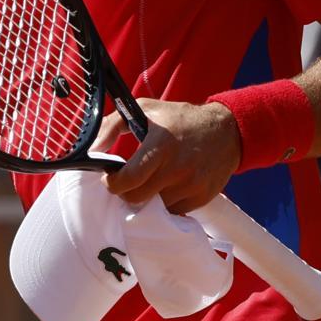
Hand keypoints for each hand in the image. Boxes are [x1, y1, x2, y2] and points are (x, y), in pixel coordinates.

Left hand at [93, 99, 241, 213]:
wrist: (228, 130)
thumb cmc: (181, 118)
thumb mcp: (146, 110)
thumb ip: (112, 126)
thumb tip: (92, 148)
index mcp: (160, 145)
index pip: (129, 179)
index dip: (113, 183)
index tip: (110, 178)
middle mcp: (177, 168)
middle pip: (137, 198)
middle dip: (126, 192)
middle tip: (127, 182)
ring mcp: (191, 185)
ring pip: (155, 207)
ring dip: (147, 198)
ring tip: (149, 181)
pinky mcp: (202, 197)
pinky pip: (174, 211)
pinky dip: (166, 203)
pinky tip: (167, 186)